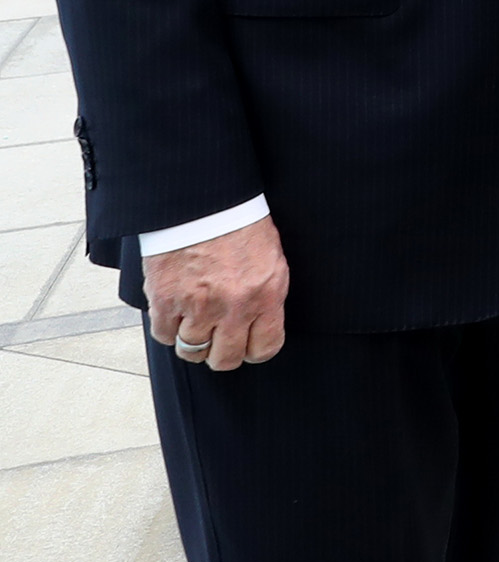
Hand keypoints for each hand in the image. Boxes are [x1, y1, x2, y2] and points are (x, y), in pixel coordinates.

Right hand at [144, 215, 288, 371]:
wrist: (203, 202)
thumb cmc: (240, 225)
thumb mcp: (271, 261)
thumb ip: (266, 298)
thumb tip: (260, 326)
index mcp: (266, 295)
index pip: (265, 348)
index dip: (255, 351)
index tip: (248, 346)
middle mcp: (233, 306)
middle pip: (225, 359)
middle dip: (222, 353)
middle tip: (218, 341)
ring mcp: (196, 306)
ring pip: (192, 351)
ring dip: (193, 342)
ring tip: (195, 325)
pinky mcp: (165, 299)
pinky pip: (163, 335)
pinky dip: (168, 329)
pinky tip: (176, 313)